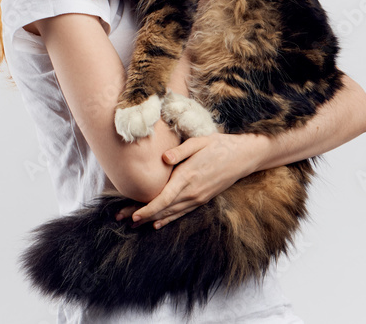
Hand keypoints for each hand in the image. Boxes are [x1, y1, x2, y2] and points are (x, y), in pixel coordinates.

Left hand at [114, 131, 260, 228]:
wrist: (243, 156)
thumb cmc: (219, 145)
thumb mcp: (199, 142)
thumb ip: (180, 151)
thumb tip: (163, 158)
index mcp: (188, 176)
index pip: (164, 198)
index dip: (148, 208)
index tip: (133, 214)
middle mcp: (192, 191)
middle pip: (163, 208)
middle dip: (142, 215)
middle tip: (122, 220)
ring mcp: (198, 197)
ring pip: (171, 213)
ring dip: (152, 219)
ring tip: (134, 224)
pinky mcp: (202, 199)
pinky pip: (182, 212)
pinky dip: (168, 219)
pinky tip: (157, 224)